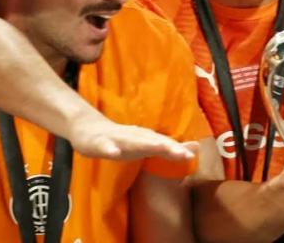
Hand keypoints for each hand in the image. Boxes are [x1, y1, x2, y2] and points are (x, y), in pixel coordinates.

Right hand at [66, 110, 198, 161]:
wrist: (88, 130)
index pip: (164, 144)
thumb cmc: (122, 140)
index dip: (178, 150)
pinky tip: (114, 151)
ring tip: (160, 147)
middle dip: (168, 147)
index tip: (193, 154)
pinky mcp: (98, 142)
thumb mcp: (146, 145)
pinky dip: (109, 148)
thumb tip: (195, 148)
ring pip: (131, 141)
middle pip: (152, 141)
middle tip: (183, 153)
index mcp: (145, 138)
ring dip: (144, 144)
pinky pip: (104, 146)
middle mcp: (134, 136)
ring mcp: (116, 138)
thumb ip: (169, 148)